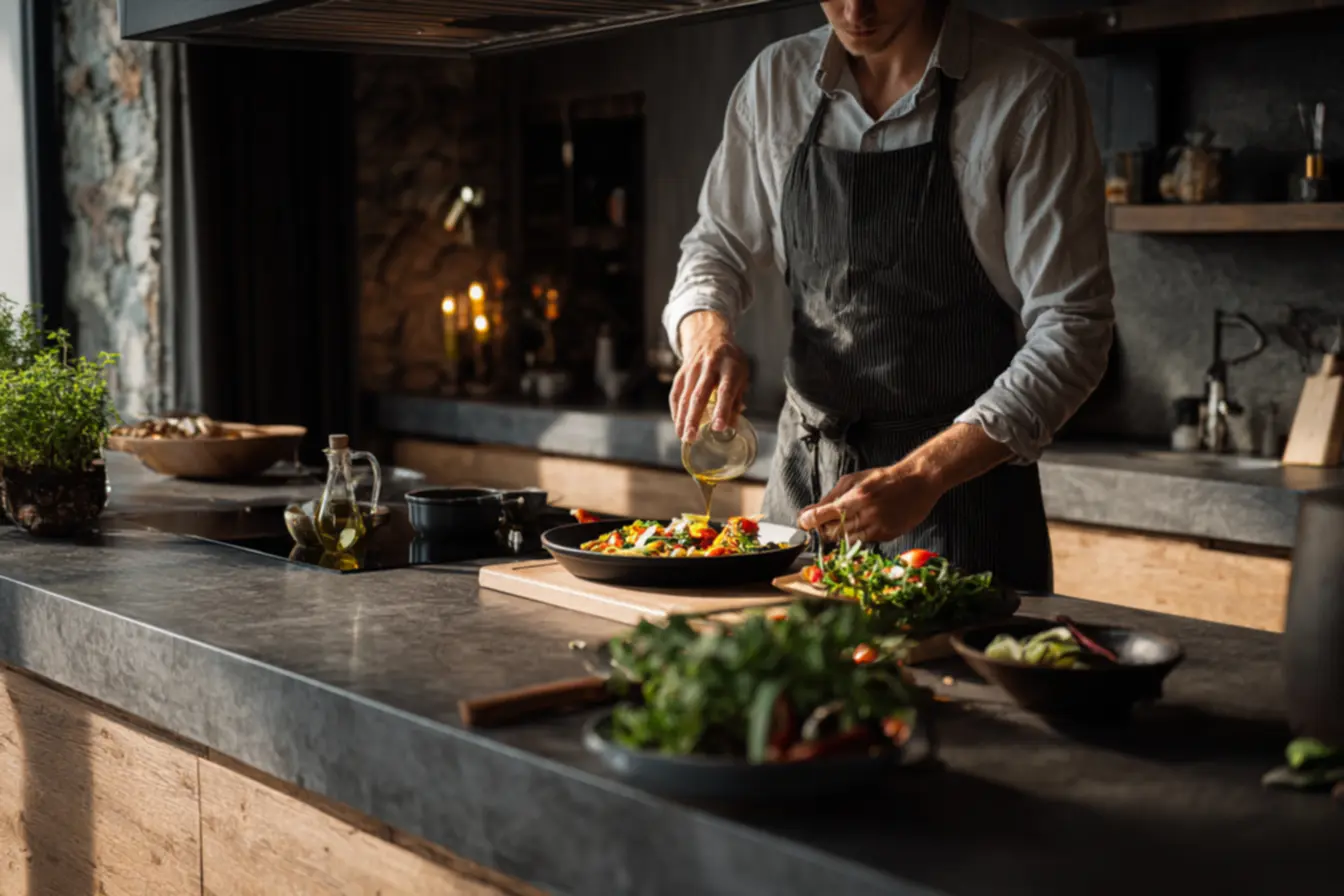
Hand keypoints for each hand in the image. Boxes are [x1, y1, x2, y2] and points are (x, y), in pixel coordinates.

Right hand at [670, 311, 749, 441]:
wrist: (709, 336)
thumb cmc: (730, 362)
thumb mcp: (741, 375)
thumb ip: (736, 399)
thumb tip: (732, 426)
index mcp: (730, 367)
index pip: (725, 391)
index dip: (722, 410)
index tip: (719, 427)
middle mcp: (709, 366)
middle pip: (699, 395)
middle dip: (694, 418)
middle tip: (692, 438)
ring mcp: (692, 368)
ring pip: (685, 396)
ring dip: (682, 418)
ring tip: (683, 437)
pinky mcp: (681, 372)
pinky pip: (676, 394)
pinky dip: (676, 411)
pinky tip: (678, 425)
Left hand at [796, 463, 943, 544]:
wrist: (918, 482)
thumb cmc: (883, 478)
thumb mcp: (853, 480)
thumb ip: (830, 496)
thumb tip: (808, 512)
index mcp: (856, 497)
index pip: (822, 516)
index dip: (809, 521)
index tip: (804, 523)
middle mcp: (866, 515)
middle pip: (832, 533)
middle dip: (824, 529)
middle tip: (825, 521)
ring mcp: (877, 528)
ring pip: (846, 541)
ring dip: (841, 533)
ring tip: (848, 519)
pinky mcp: (887, 536)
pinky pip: (864, 542)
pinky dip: (858, 535)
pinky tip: (864, 522)